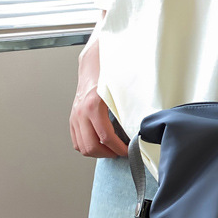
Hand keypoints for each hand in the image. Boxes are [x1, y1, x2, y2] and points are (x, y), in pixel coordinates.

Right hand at [69, 34, 128, 157]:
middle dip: (108, 153)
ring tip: (112, 150)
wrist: (93, 64)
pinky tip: (101, 144)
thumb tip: (144, 125)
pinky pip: (76, 141)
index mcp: (93, 106)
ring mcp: (75, 116)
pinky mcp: (73, 118)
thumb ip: (130, 108)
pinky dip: (88, 146)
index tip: (129, 150)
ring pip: (82, 146)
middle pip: (91, 146)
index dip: (119, 148)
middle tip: (121, 152)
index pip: (105, 137)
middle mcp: (80, 113)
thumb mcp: (122, 91)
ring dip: (98, 152)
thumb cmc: (109, 76)